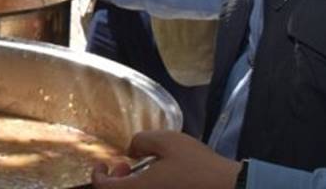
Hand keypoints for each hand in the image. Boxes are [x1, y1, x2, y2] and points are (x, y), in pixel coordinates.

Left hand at [92, 130, 242, 188]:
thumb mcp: (167, 141)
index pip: (103, 188)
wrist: (228, 187)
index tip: (103, 165)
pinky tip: (159, 178)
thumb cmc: (196, 165)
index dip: (97, 175)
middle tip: (124, 165)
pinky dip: (146, 188)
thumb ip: (141, 141)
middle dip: (115, 180)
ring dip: (131, 185)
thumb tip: (131, 150)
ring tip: (144, 170)